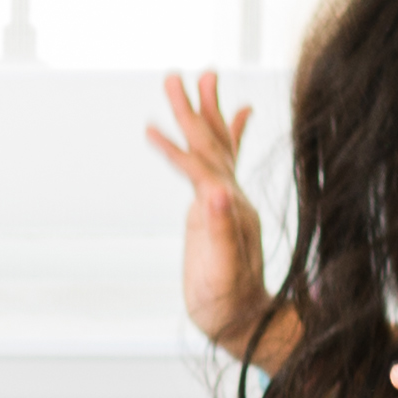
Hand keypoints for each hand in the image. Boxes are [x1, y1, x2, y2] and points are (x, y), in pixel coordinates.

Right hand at [147, 73, 269, 352]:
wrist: (246, 321)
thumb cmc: (228, 306)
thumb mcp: (221, 274)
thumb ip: (221, 232)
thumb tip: (218, 192)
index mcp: (229, 211)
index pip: (200, 170)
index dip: (176, 151)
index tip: (152, 130)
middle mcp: (231, 198)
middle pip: (210, 145)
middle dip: (193, 111)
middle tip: (176, 75)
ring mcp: (228, 200)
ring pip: (218, 146)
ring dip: (208, 112)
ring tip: (203, 77)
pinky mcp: (223, 207)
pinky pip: (226, 162)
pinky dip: (229, 135)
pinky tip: (240, 112)